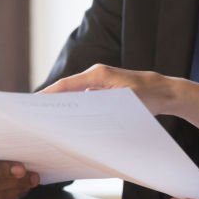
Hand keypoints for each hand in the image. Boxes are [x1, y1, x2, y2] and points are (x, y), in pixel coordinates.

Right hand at [41, 64, 179, 114]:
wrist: (165, 92)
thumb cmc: (148, 95)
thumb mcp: (125, 101)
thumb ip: (102, 104)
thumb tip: (80, 111)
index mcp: (98, 75)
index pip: (67, 84)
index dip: (49, 94)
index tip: (33, 103)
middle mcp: (96, 76)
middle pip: (67, 89)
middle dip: (52, 102)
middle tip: (36, 116)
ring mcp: (99, 84)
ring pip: (75, 95)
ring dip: (64, 107)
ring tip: (49, 123)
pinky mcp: (104, 91)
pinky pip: (84, 100)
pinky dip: (76, 109)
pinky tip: (72, 123)